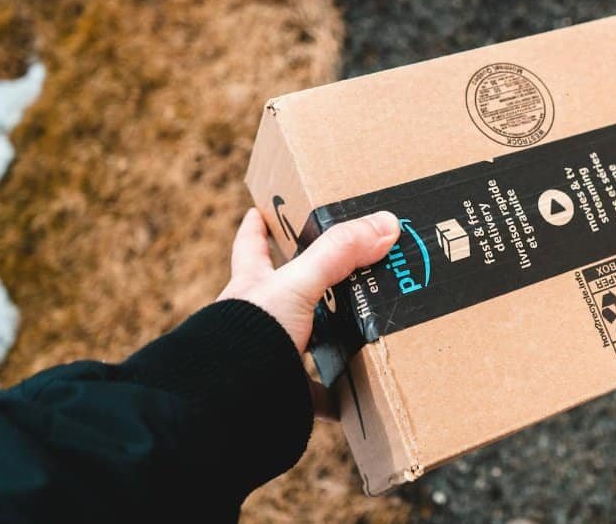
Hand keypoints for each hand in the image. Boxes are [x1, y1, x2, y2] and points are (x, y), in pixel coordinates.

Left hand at [216, 208, 399, 416]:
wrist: (230, 402)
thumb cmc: (250, 334)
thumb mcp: (297, 284)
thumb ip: (338, 253)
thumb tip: (385, 224)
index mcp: (253, 287)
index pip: (251, 247)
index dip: (256, 227)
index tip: (259, 212)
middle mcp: (257, 320)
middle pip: (282, 296)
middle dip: (308, 287)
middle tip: (341, 275)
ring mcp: (267, 357)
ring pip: (301, 344)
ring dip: (327, 342)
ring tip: (360, 335)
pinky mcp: (281, 392)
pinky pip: (313, 395)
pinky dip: (334, 398)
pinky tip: (355, 399)